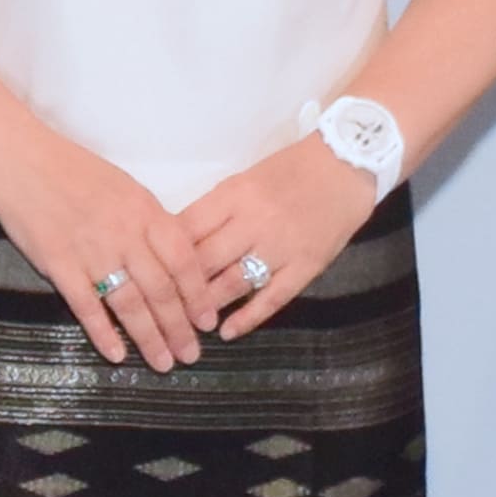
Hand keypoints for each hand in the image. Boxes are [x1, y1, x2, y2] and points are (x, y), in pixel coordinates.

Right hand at [0, 134, 206, 370]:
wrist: (20, 161)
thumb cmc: (74, 171)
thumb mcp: (124, 188)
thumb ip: (149, 223)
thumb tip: (174, 258)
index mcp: (145, 212)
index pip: (184, 261)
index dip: (198, 295)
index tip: (208, 321)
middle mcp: (124, 234)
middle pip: (161, 289)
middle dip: (179, 327)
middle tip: (190, 355)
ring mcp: (92, 252)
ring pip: (129, 304)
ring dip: (149, 338)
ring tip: (162, 362)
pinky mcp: (59, 265)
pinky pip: (87, 306)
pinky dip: (103, 333)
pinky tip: (117, 354)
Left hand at [166, 136, 384, 346]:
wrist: (348, 164)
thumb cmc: (292, 170)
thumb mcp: (246, 180)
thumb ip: (216, 210)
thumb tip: (179, 241)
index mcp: (234, 194)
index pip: (186, 230)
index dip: (163, 256)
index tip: (148, 274)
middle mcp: (254, 221)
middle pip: (203, 261)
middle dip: (177, 289)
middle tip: (160, 309)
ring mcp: (281, 246)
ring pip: (232, 283)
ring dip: (207, 307)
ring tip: (189, 324)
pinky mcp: (306, 266)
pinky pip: (272, 297)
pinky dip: (248, 317)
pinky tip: (228, 332)